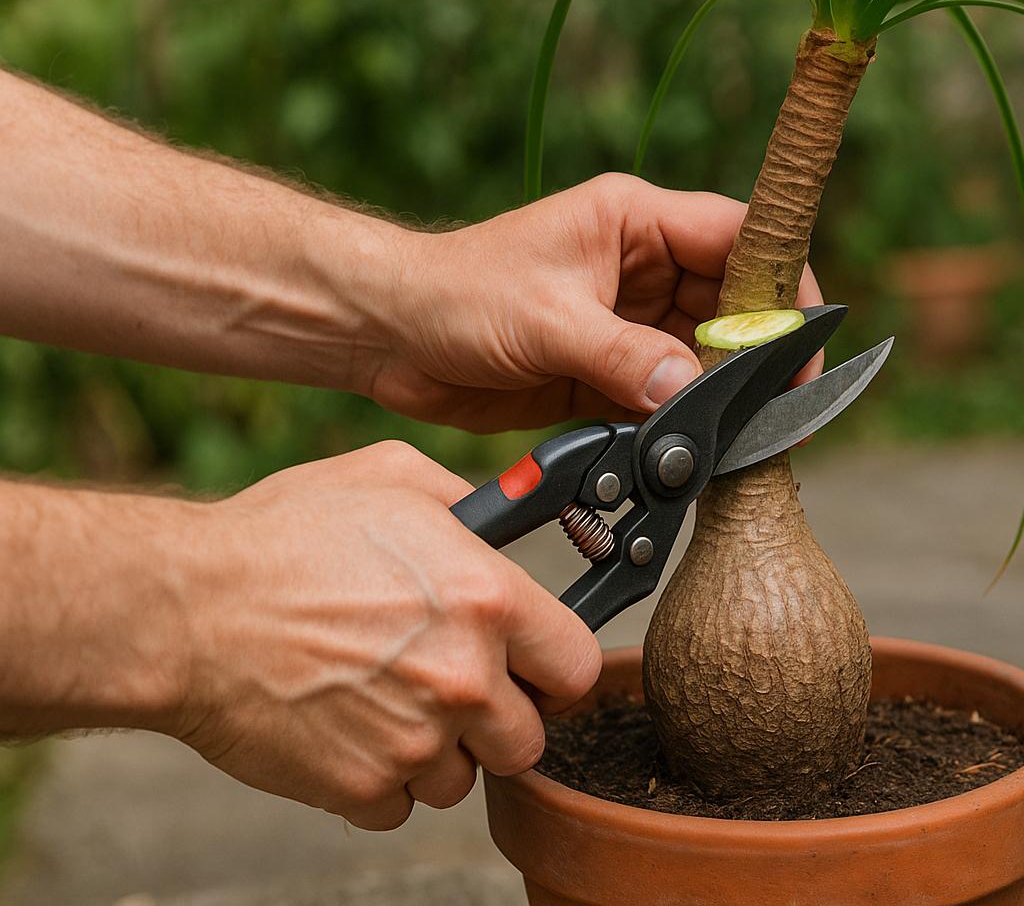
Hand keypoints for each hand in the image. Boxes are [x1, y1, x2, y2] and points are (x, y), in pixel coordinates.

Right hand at [168, 441, 600, 829]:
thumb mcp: (389, 478)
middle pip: (529, 738)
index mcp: (489, 601)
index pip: (580, 666)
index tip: (533, 666)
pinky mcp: (361, 786)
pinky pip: (400, 803)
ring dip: (437, 751)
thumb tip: (507, 512)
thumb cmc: (281, 538)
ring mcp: (414, 740)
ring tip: (386, 701)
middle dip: (498, 719)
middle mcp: (465, 677)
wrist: (185, 610)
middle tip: (452, 687)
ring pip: (465, 778)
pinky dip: (380, 779)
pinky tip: (349, 729)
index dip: (556, 668)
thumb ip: (467, 502)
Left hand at [365, 173, 823, 431]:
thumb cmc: (453, 294)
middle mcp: (643, 267)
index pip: (737, 235)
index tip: (805, 332)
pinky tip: (692, 444)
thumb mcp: (545, 320)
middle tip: (783, 402)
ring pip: (705, 355)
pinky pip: (666, 394)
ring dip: (721, 393)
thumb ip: (624, 357)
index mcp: (635, 221)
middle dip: (760, 351)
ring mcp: (628, 322)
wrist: (386, 335)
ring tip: (740, 431)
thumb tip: (689, 394)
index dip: (780, 279)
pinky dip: (681, 420)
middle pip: (733, 303)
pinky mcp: (608, 370)